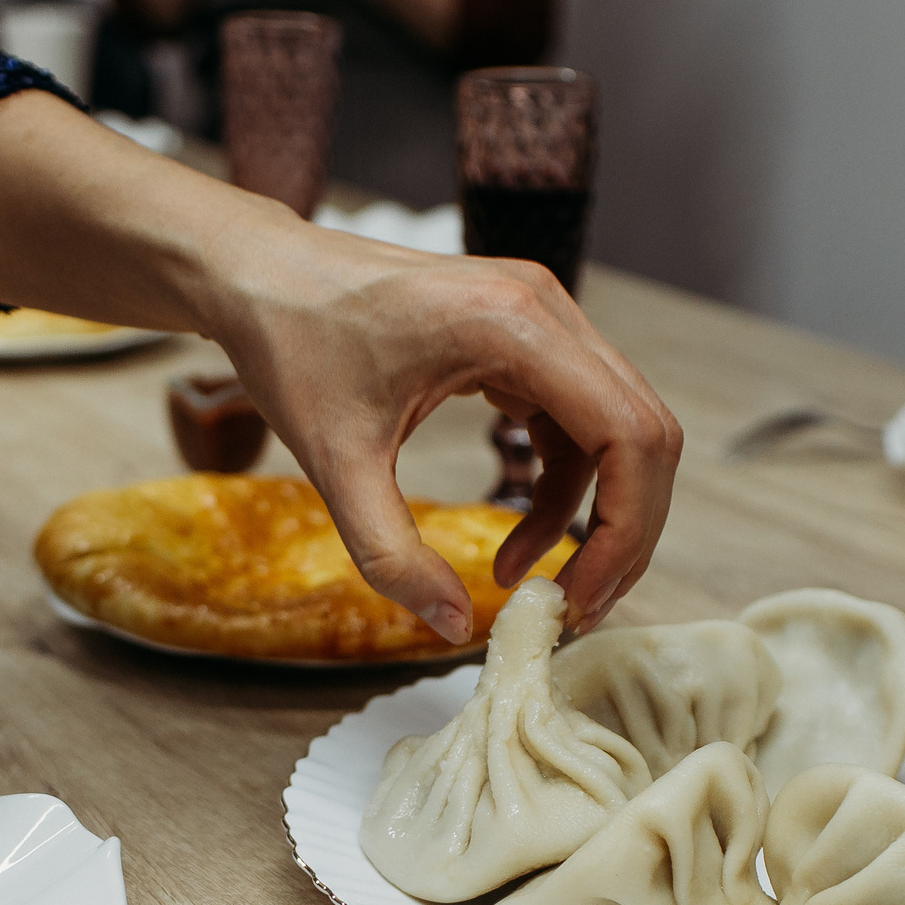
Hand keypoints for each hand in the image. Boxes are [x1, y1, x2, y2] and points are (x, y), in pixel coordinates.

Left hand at [0, 97, 682, 643]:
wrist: (259, 277)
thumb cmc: (291, 346)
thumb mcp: (335, 463)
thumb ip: (392, 553)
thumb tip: (453, 628)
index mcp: (513, 325)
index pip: (629, 434)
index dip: (625, 528)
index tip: (582, 595)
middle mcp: (547, 309)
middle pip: (645, 434)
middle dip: (624, 531)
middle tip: (578, 604)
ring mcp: (542, 318)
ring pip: (620, 431)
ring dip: (595, 514)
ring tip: (540, 584)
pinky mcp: (527, 337)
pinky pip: (578, 423)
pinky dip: (561, 488)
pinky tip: (516, 540)